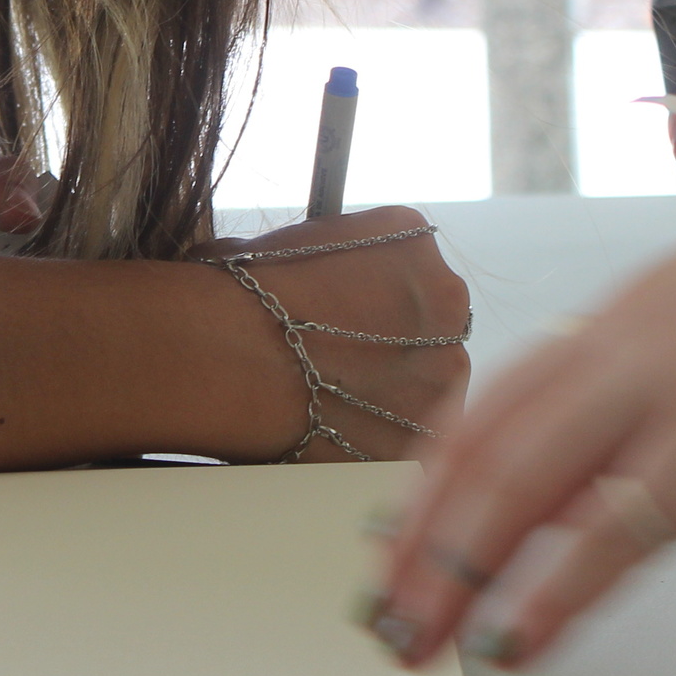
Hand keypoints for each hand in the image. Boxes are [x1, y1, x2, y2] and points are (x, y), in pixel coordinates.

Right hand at [192, 209, 472, 463]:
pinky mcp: (431, 432)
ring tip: (334, 399)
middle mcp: (443, 296)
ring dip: (395, 390)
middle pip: (431, 319)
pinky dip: (385, 438)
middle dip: (394, 339)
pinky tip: (341, 432)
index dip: (373, 286)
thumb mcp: (279, 244)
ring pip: (430, 380)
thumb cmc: (242, 297)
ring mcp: (445, 369)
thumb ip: (318, 256)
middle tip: (340, 355)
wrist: (231, 361)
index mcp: (410, 237)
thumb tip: (298, 274)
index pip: (408, 258)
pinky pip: (417, 435)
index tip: (345, 304)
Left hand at [370, 52, 675, 669]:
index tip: (407, 528)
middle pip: (488, 445)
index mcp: (648, 309)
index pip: (509, 396)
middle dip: (421, 536)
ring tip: (420, 638)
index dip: (447, 471)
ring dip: (454, 573)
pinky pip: (614, 531)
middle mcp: (637, 340)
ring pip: (519, 484)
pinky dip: (553, 592)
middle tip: (386, 606)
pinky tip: (517, 637)